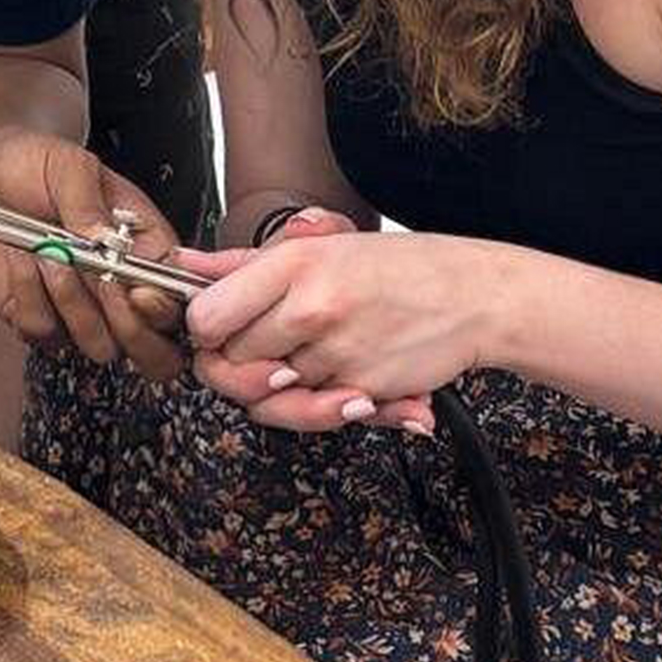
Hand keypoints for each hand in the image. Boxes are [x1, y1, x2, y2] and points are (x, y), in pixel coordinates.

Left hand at [0, 129, 185, 378]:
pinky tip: (25, 262)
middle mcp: (120, 288)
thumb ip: (88, 202)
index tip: (138, 291)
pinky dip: (30, 296)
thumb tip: (105, 239)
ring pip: (98, 346)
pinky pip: (43, 332)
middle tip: (101, 282)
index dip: (164, 308)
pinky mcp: (39, 318)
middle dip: (129, 326)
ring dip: (72, 301)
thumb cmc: (35, 165)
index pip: (176, 300)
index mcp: (146, 249)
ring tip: (50, 252)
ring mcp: (80, 309)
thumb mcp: (69, 166)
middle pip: (153, 348)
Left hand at [184, 217, 472, 435]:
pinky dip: (320, 405)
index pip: (206, 318)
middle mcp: (310, 309)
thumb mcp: (321, 246)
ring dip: (282, 388)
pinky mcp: (362, 390)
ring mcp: (336, 353)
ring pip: (268, 398)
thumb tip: (185, 264)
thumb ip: (245, 264)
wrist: (476, 296)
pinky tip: (339, 382)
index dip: (206, 330)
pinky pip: (313, 415)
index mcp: (293, 265)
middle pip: (230, 364)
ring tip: (309, 362)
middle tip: (270, 348)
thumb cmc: (399, 268)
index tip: (222, 328)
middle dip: (241, 364)